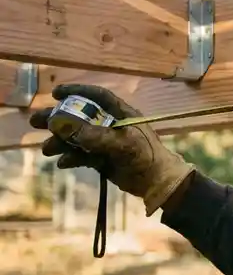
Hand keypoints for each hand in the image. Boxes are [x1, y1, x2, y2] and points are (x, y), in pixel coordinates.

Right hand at [29, 84, 194, 215]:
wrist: (156, 183)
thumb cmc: (145, 156)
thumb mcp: (120, 144)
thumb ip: (92, 135)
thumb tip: (60, 125)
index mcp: (122, 114)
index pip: (97, 96)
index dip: (77, 91)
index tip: (55, 93)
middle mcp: (111, 125)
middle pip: (80, 116)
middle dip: (57, 119)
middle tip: (34, 121)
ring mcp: (106, 142)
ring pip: (77, 137)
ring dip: (61, 141)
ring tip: (48, 149)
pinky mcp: (102, 158)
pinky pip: (81, 154)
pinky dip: (71, 157)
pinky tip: (63, 163)